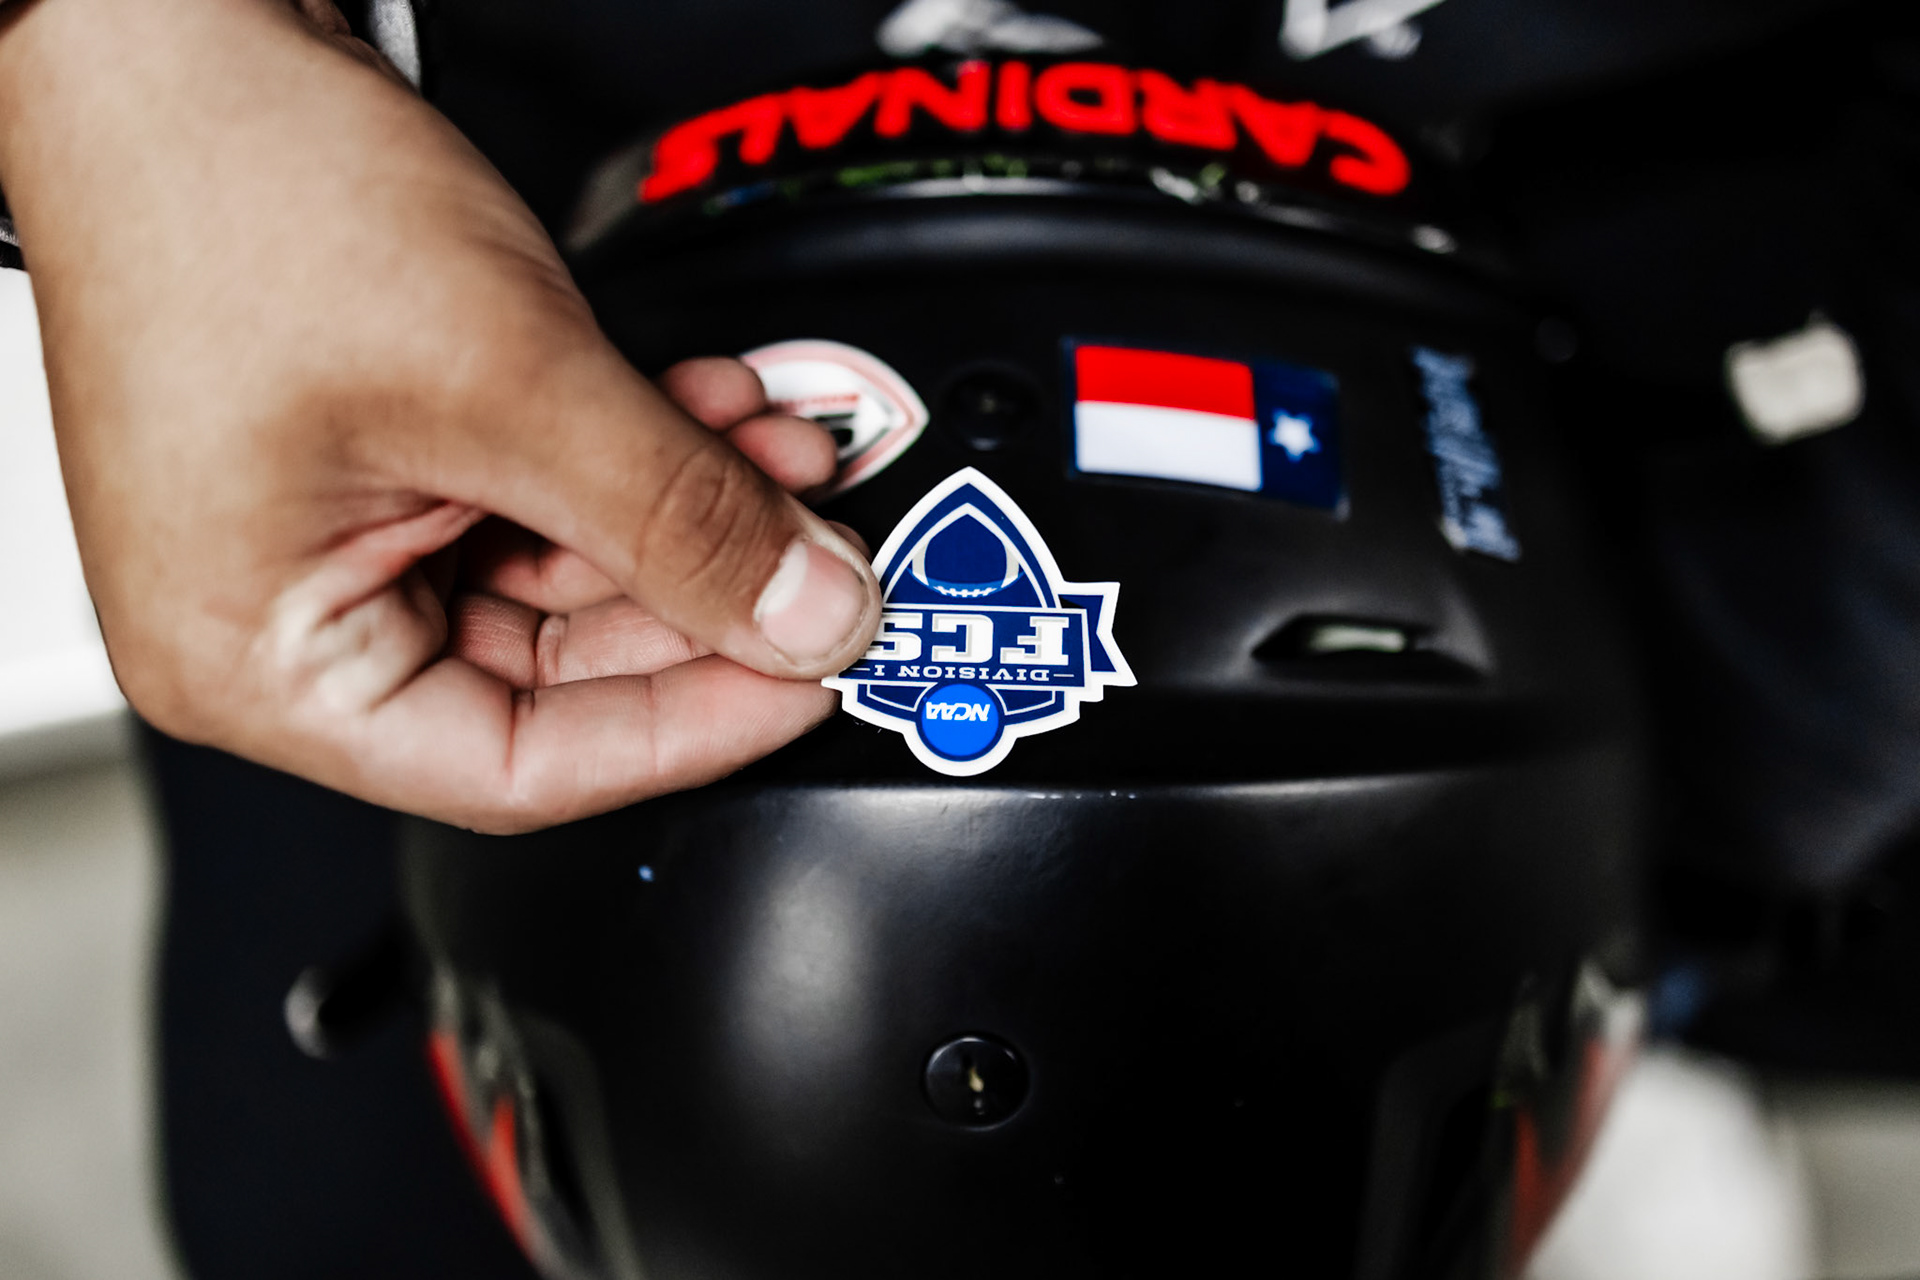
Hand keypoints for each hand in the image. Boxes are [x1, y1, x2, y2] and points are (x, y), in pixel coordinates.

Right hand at [0, 0, 881, 831]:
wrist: (167, 29)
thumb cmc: (235, 185)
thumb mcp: (507, 381)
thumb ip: (679, 516)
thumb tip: (812, 616)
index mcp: (265, 664)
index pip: (526, 769)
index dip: (694, 728)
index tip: (813, 680)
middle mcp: (294, 619)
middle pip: (562, 671)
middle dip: (711, 593)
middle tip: (828, 560)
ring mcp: (344, 532)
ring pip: (574, 569)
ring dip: (693, 508)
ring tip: (795, 459)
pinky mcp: (392, 452)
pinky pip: (547, 489)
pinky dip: (643, 453)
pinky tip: (726, 414)